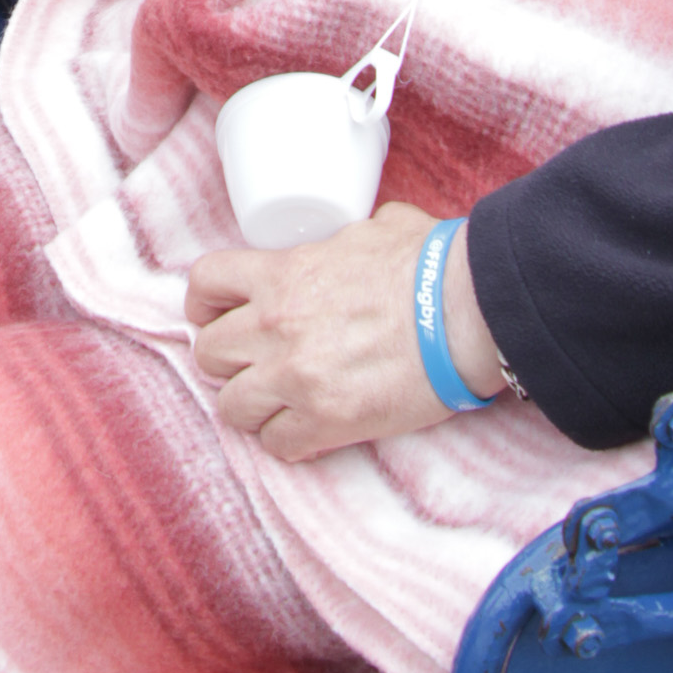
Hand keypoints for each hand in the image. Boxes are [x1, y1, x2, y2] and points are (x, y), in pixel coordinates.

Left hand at [185, 204, 501, 461]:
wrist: (468, 315)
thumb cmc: (432, 267)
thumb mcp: (380, 228)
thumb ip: (348, 238)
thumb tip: (356, 239)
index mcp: (283, 274)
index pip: (205, 282)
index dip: (204, 303)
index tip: (215, 315)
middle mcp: (276, 326)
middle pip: (209, 353)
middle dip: (227, 360)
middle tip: (254, 364)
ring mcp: (297, 377)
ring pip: (231, 406)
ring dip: (252, 406)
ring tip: (278, 404)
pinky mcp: (327, 421)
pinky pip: (277, 444)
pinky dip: (288, 442)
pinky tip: (309, 431)